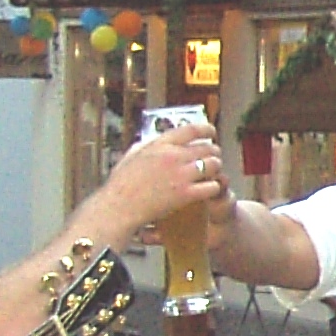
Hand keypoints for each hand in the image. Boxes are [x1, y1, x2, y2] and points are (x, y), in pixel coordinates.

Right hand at [87, 121, 225, 241]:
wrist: (118, 206)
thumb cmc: (121, 183)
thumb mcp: (132, 155)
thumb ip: (148, 145)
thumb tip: (158, 139)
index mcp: (160, 144)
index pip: (191, 130)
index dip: (206, 129)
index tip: (212, 132)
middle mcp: (173, 156)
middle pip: (207, 148)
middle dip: (214, 152)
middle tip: (214, 157)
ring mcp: (180, 175)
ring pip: (213, 165)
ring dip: (216, 168)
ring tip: (213, 173)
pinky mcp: (185, 194)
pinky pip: (212, 186)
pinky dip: (214, 187)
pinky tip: (210, 189)